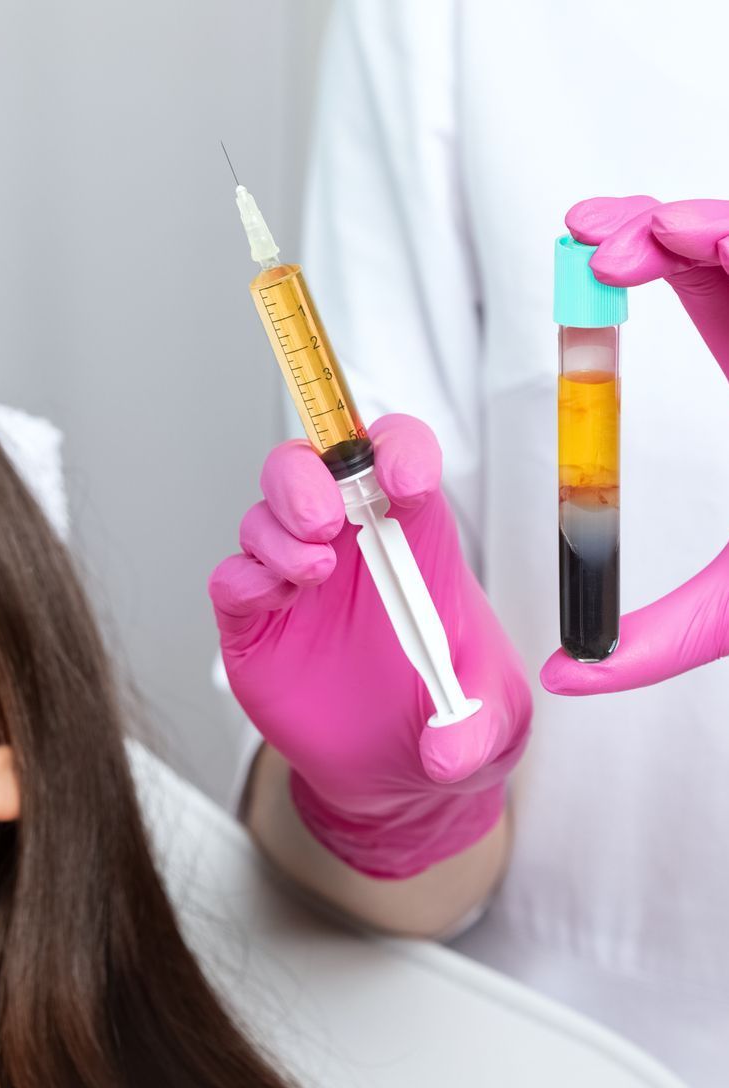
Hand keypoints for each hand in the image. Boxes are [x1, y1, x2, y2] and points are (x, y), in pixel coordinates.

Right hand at [210, 416, 532, 878]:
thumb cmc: (448, 719)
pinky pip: (233, 580)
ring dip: (280, 533)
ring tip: (312, 573)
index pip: (399, 457)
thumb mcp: (491, 726)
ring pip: (265, 517)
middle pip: (312, 468)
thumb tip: (449, 750)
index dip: (398, 452)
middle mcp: (350, 547)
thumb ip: (477, 732)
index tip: (405, 481)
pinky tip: (274, 600)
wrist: (394, 773)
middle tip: (323, 520)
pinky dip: (245, 579)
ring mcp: (297, 582)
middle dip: (308, 477)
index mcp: (415, 540)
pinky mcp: (255, 624)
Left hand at [542, 196, 728, 695]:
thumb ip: (656, 639)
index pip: (698, 280)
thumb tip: (564, 674)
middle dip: (657, 225)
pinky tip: (698, 239)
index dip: (644, 252)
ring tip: (651, 240)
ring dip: (706, 227)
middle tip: (596, 243)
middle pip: (724, 240)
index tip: (584, 250)